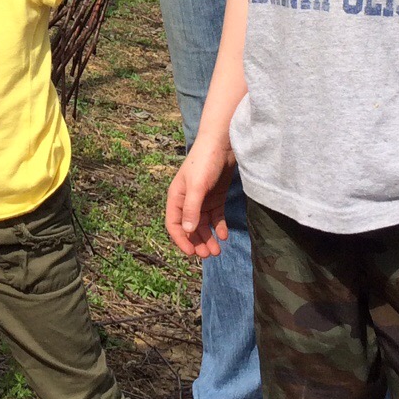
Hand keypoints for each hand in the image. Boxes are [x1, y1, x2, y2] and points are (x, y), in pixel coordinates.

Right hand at [165, 142, 234, 259]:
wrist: (222, 143)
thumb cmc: (205, 161)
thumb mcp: (197, 186)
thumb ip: (192, 209)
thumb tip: (188, 231)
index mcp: (177, 197)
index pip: (174, 224)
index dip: (181, 240)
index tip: (192, 253)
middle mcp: (187, 200)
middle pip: (190, 227)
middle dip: (198, 242)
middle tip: (209, 255)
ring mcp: (202, 199)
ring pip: (203, 224)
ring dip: (209, 238)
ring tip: (218, 250)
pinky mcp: (216, 196)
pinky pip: (215, 217)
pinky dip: (219, 227)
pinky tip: (224, 235)